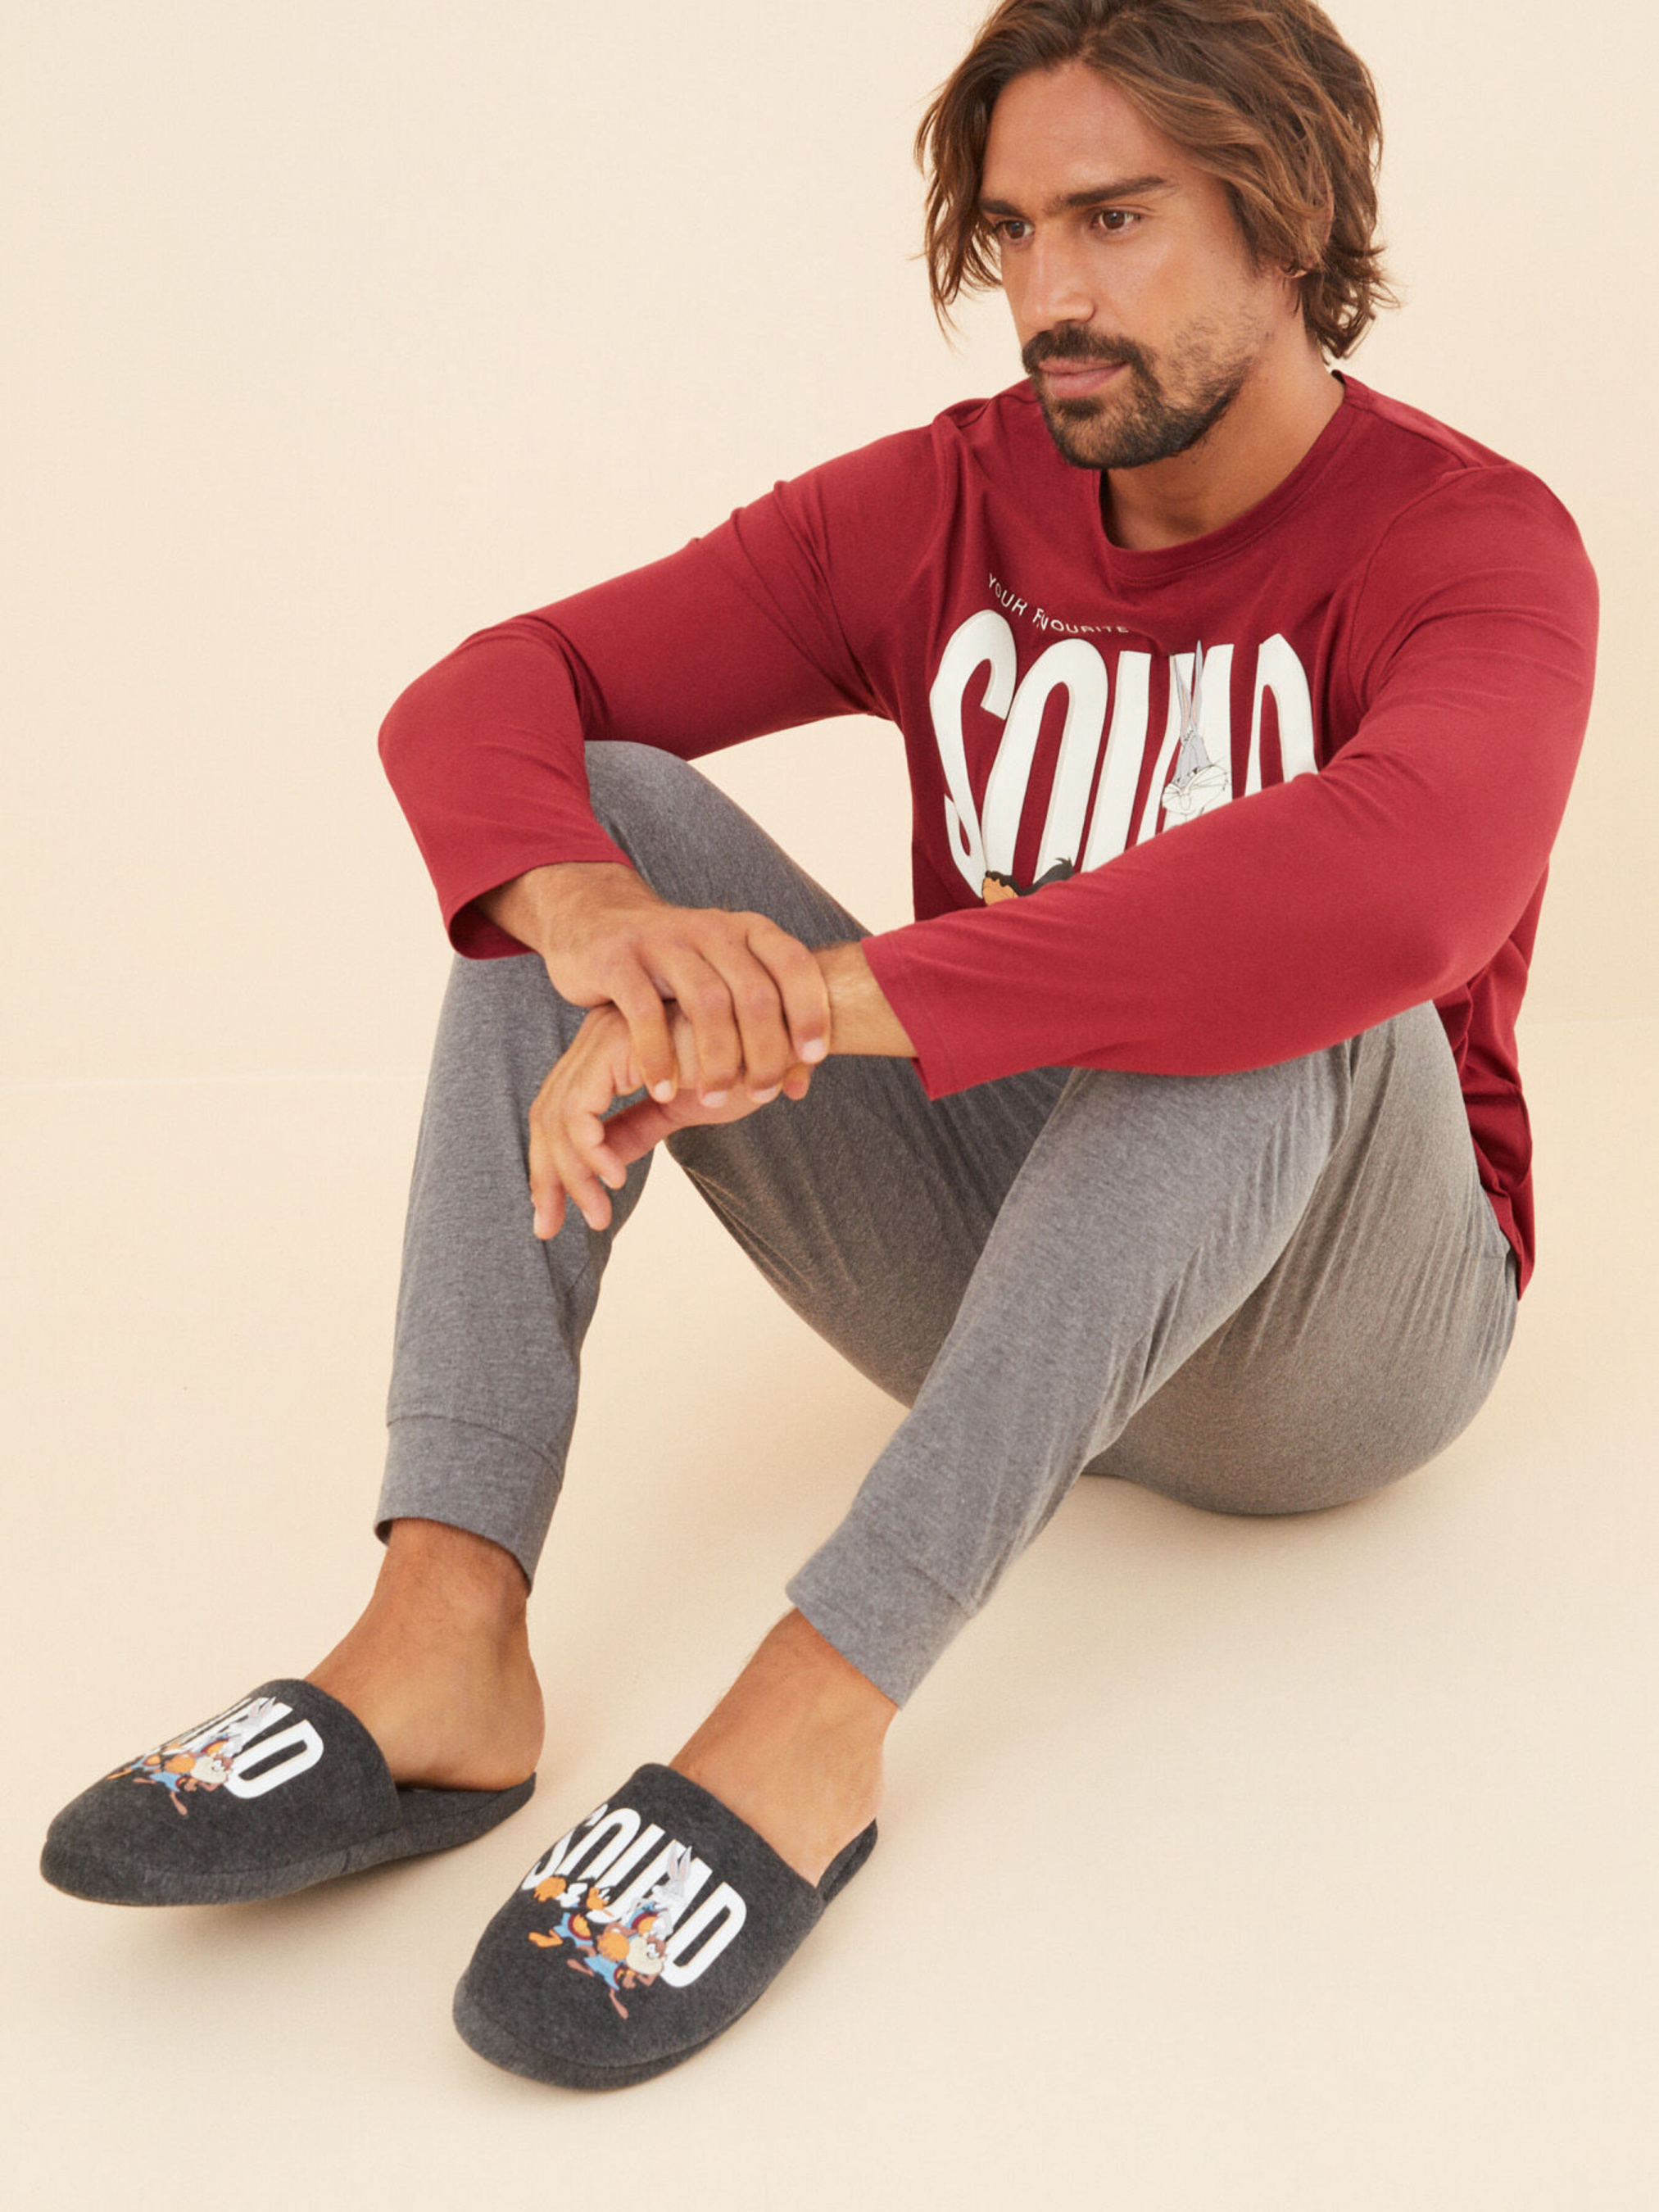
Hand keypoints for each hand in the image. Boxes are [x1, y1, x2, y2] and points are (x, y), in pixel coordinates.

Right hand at [503, 862, 831, 1110]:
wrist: (595, 920)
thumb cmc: (675, 969)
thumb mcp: (724, 981)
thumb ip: (765, 1026)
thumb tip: (800, 1086)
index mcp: (745, 930)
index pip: (793, 963)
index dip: (810, 1009)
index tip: (814, 1056)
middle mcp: (710, 929)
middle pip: (754, 992)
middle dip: (766, 1051)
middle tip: (762, 1093)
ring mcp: (663, 941)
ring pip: (707, 1002)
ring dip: (718, 1059)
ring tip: (716, 1099)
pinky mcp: (618, 958)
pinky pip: (645, 1010)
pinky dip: (658, 1056)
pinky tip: (664, 1090)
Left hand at [528, 1003, 815, 1238]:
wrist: (785, 1039)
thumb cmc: (744, 1065)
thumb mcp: (679, 1107)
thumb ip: (637, 1127)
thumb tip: (605, 1164)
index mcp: (610, 1050)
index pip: (562, 1111)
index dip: (550, 1165)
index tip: (554, 1214)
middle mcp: (599, 1037)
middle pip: (548, 1113)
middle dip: (544, 1176)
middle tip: (549, 1227)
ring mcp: (606, 1037)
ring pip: (558, 1115)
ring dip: (573, 1174)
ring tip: (596, 1214)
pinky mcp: (620, 1045)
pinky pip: (581, 1108)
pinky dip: (591, 1150)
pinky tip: (616, 1179)